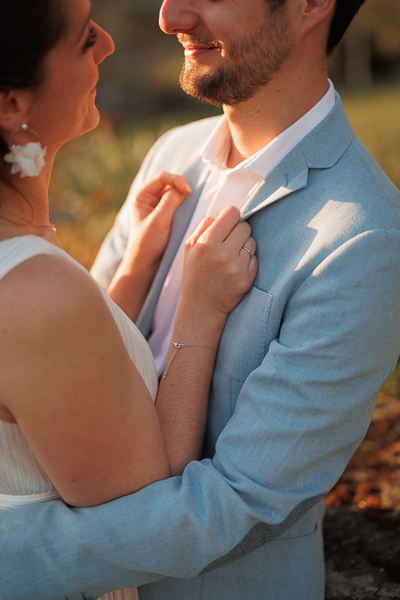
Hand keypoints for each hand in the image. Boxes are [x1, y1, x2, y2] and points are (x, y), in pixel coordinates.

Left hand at [126, 171, 191, 267]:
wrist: (146, 265)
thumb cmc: (147, 244)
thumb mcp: (159, 221)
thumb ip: (170, 202)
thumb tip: (183, 189)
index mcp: (141, 196)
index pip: (162, 178)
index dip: (177, 180)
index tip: (188, 191)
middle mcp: (148, 199)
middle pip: (169, 183)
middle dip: (181, 188)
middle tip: (192, 198)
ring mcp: (157, 207)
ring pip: (174, 194)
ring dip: (183, 197)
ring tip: (191, 205)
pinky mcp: (165, 216)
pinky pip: (177, 205)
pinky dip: (184, 206)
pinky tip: (189, 212)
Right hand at [179, 206, 256, 330]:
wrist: (201, 306)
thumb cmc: (196, 273)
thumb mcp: (190, 247)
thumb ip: (204, 226)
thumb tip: (223, 214)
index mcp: (206, 243)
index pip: (231, 213)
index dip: (232, 215)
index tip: (230, 221)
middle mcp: (223, 254)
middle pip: (244, 226)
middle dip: (238, 231)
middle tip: (230, 242)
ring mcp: (236, 268)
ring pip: (252, 242)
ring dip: (244, 246)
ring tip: (231, 257)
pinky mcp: (247, 279)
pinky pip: (255, 258)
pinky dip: (247, 261)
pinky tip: (235, 269)